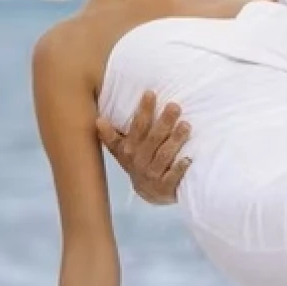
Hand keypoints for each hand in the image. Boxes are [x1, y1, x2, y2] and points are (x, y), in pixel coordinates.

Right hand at [96, 91, 191, 205]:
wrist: (148, 193)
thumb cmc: (136, 162)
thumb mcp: (120, 150)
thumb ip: (110, 135)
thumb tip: (98, 119)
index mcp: (128, 149)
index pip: (137, 127)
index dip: (143, 111)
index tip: (151, 93)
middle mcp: (139, 161)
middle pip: (153, 139)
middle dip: (164, 122)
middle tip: (175, 106)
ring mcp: (152, 175)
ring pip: (163, 155)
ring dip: (174, 140)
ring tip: (186, 125)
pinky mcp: (165, 187)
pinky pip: (172, 177)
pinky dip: (179, 168)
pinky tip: (188, 158)